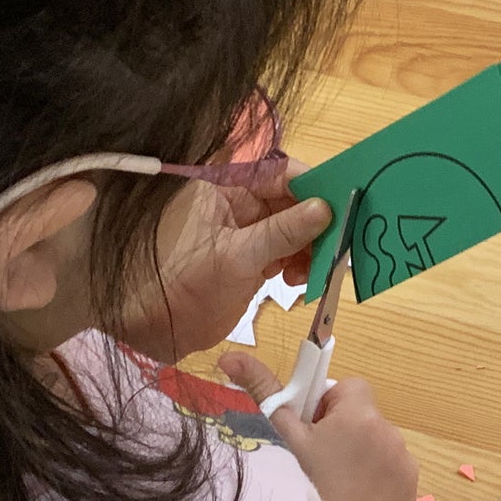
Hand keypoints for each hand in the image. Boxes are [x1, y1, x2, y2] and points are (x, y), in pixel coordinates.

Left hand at [115, 161, 328, 361]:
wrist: (161, 328)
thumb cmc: (188, 286)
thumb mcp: (238, 256)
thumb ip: (283, 232)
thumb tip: (325, 208)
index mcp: (226, 189)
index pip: (277, 173)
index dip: (310, 184)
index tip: (340, 201)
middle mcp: (239, 204)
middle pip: (292, 201)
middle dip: (317, 221)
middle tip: (338, 241)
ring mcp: (249, 233)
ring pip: (295, 229)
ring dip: (311, 247)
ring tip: (313, 270)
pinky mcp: (255, 259)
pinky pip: (289, 252)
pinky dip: (301, 264)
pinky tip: (301, 280)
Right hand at [222, 353, 418, 500]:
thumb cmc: (298, 489)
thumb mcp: (279, 437)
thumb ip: (261, 389)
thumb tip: (230, 355)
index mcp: (360, 416)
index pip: (349, 386)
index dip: (328, 404)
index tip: (312, 430)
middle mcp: (391, 435)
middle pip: (364, 415)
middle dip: (343, 429)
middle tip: (318, 459)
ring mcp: (405, 464)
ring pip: (378, 442)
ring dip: (361, 452)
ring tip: (335, 482)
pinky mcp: (411, 489)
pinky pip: (392, 468)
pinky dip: (376, 476)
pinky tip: (354, 497)